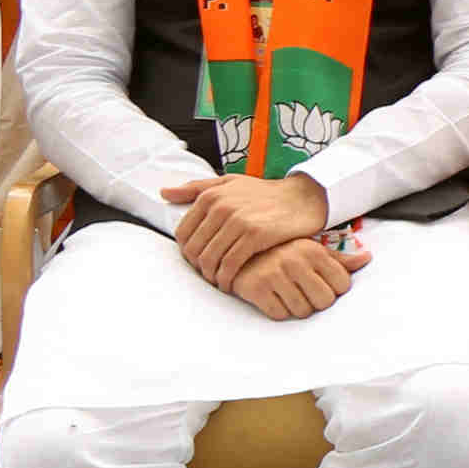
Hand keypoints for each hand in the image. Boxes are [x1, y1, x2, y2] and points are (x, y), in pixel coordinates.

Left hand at [156, 172, 332, 283]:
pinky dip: (227, 279)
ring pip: (210, 259)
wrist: (303, 198)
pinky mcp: (255, 235)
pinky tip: (231, 284)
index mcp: (210, 196)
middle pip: (194, 249)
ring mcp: (238, 221)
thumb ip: (195, 188)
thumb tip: (164, 193)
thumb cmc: (265, 193)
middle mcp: (220, 206)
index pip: (183, 234)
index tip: (198, 260)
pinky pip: (230, 265)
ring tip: (219, 281)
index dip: (187, 252)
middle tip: (209, 275)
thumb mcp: (230, 183)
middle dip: (198, 267)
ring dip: (211, 277)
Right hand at [223, 233, 365, 318]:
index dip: (333, 290)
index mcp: (314, 251)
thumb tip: (367, 257)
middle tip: (303, 292)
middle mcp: (296, 261)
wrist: (237, 252)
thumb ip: (339, 258)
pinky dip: (278, 310)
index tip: (320, 284)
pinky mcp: (257, 288)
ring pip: (302, 311)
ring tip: (287, 293)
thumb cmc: (281, 252)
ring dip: (296, 307)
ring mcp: (275, 274)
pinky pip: (280, 314)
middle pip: (325, 302)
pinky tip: (272, 297)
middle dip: (316, 301)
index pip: (343, 285)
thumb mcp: (311, 249)